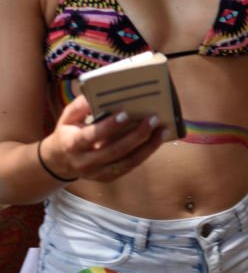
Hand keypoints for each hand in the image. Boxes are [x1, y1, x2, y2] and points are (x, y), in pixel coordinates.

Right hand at [41, 96, 167, 182]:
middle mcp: (84, 162)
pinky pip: (129, 167)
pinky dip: (145, 154)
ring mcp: (96, 173)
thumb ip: (81, 106)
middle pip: (113, 151)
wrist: (59, 161)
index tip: (125, 114)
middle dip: (136, 135)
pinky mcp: (107, 178)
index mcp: (71, 144)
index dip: (108, 127)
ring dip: (147, 147)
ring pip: (126, 163)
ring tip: (162, 131)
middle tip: (153, 119)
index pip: (91, 136)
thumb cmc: (68, 132)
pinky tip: (156, 141)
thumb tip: (97, 95)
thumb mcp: (68, 117)